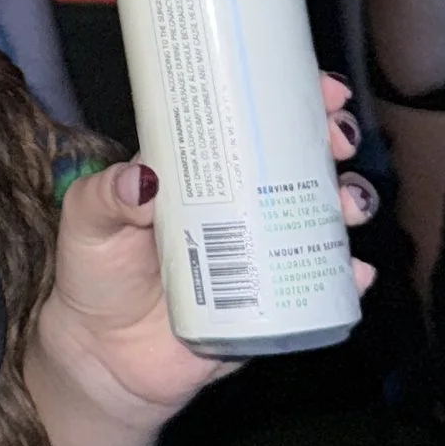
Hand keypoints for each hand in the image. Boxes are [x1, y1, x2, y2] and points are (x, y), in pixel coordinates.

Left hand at [31, 72, 374, 433]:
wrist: (103, 355)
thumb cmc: (97, 274)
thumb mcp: (89, 221)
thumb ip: (108, 197)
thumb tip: (143, 180)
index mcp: (200, 173)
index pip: (252, 123)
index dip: (293, 102)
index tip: (323, 90)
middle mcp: (239, 205)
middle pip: (299, 163)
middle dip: (331, 145)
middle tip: (338, 142)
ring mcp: (261, 252)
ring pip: (320, 218)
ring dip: (349, 204)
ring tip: (348, 205)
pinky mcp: (271, 303)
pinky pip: (319, 286)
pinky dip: (346, 279)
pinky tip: (355, 271)